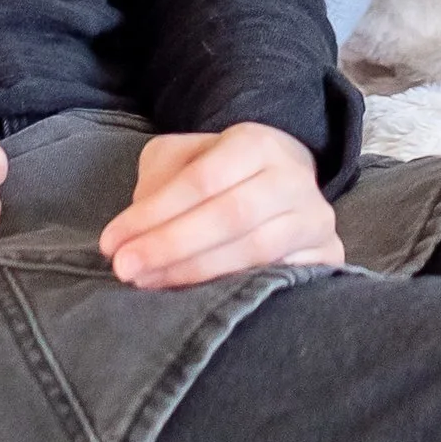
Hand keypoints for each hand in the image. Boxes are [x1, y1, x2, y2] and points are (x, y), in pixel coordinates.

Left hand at [98, 124, 342, 290]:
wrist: (280, 182)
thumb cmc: (218, 173)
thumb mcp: (181, 159)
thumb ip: (159, 182)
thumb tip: (137, 230)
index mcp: (256, 143)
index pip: (202, 180)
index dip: (154, 214)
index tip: (111, 243)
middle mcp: (293, 178)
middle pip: (230, 214)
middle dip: (171, 246)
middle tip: (125, 269)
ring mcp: (316, 218)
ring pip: (256, 250)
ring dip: (196, 272)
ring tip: (149, 283)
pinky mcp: (329, 254)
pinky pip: (284, 278)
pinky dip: (238, 288)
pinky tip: (200, 298)